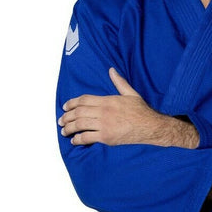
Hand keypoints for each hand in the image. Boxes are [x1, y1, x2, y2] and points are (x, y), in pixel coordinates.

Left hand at [59, 68, 198, 147]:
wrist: (151, 127)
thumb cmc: (142, 111)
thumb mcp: (130, 93)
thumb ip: (119, 82)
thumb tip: (111, 70)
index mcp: (108, 100)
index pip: (83, 100)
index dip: (71, 103)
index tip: (65, 107)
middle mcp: (104, 112)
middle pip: (79, 112)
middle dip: (67, 117)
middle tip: (61, 121)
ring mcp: (104, 125)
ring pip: (80, 125)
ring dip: (69, 128)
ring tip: (64, 131)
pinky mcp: (107, 137)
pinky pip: (87, 137)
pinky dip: (78, 139)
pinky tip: (75, 140)